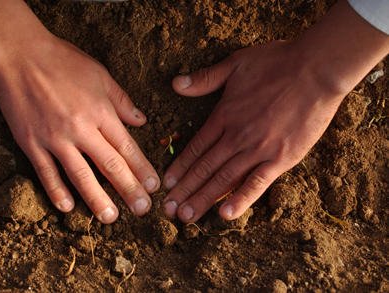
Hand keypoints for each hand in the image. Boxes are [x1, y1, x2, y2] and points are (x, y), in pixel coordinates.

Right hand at [0, 36, 159, 222]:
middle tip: (142, 210)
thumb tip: (141, 121)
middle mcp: (80, 128)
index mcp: (100, 111)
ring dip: (96, 199)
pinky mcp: (30, 142)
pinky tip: (67, 207)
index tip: (154, 187)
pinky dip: (56, 191)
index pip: (127, 147)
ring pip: (79, 175)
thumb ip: (122, 101)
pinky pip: (45, 172)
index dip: (142, 169)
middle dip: (129, 190)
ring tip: (109, 218)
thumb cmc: (62, 60)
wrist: (18, 53)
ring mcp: (54, 138)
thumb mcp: (100, 74)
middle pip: (109, 165)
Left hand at [161, 0, 388, 222]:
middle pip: (205, 168)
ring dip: (203, 199)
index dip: (179, 167)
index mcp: (224, 116)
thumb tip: (175, 84)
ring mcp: (259, 149)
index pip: (195, 148)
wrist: (317, 70)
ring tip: (186, 217)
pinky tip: (225, 216)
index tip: (167, 184)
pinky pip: (257, 183)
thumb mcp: (235, 64)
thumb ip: (204, 78)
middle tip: (169, 210)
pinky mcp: (281, 159)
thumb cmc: (277, 63)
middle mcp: (237, 137)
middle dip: (185, 190)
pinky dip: (241, 200)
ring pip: (224, 179)